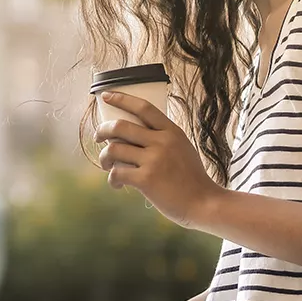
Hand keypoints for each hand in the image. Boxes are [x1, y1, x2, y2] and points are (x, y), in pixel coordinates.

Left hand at [94, 91, 221, 229]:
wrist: (204, 203)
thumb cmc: (192, 179)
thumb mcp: (183, 149)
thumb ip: (164, 139)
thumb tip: (133, 137)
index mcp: (172, 131)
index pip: (143, 107)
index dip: (121, 99)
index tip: (106, 96)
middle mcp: (162, 141)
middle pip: (120, 126)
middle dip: (102, 130)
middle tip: (97, 137)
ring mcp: (154, 160)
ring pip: (114, 149)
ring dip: (104, 157)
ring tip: (106, 165)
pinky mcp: (146, 180)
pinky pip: (117, 173)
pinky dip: (112, 179)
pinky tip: (117, 184)